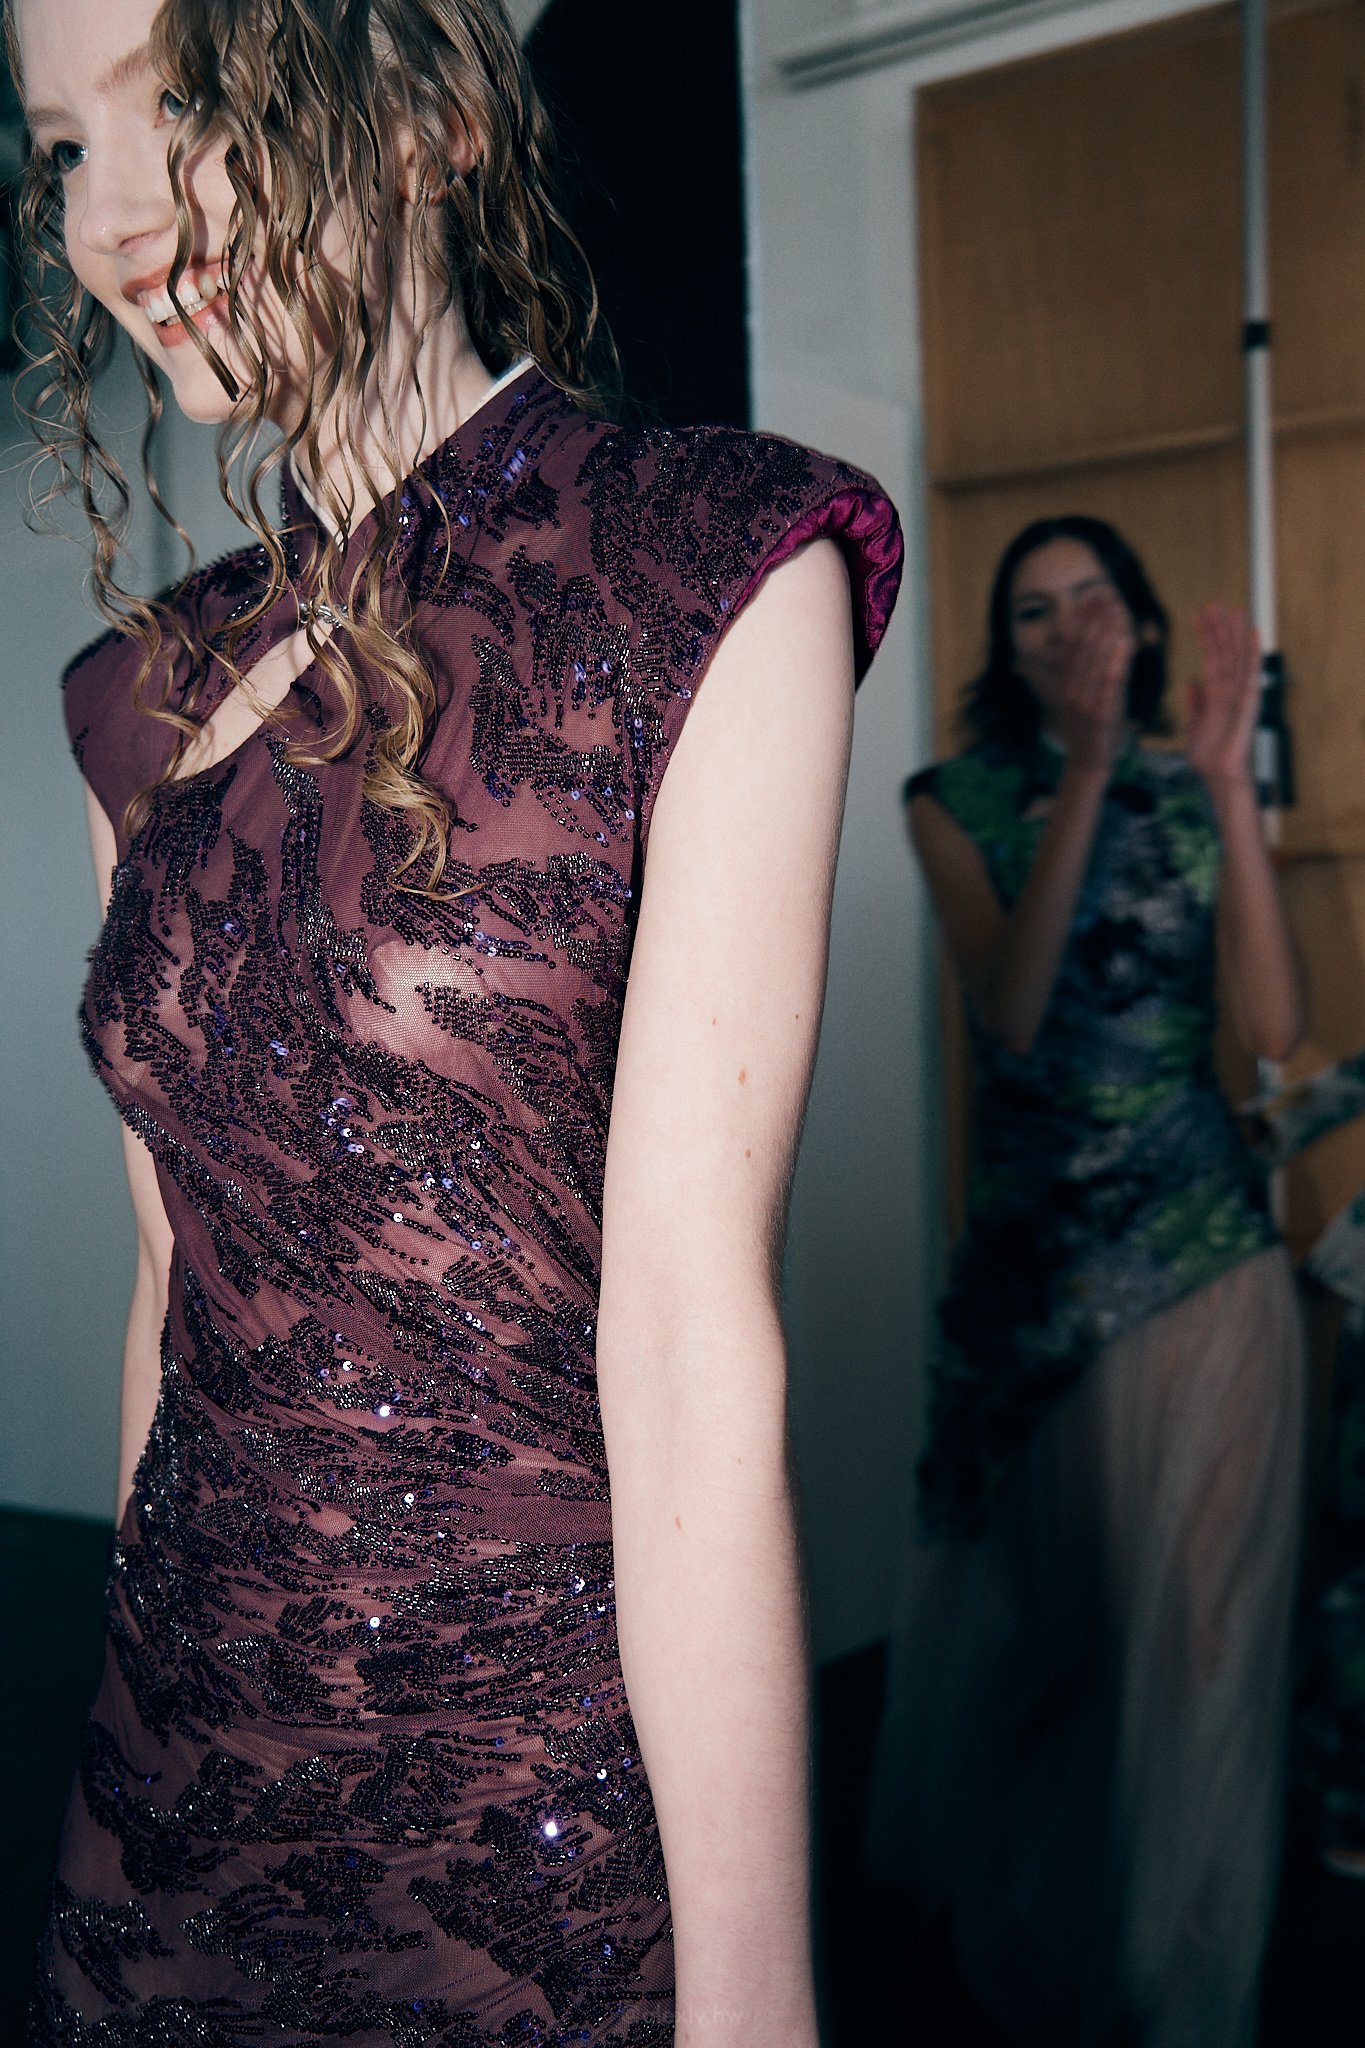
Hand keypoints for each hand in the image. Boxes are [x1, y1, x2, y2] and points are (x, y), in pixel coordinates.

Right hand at [1051, 589, 1133, 775]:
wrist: (1089, 764)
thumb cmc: (1092, 730)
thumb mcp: (1085, 698)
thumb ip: (1089, 674)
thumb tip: (1099, 646)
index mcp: (1065, 684)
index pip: (1069, 644)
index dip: (1079, 620)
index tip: (1089, 597)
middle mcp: (1070, 690)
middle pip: (1080, 647)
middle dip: (1093, 618)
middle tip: (1104, 593)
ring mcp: (1083, 702)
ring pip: (1094, 659)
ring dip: (1106, 631)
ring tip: (1117, 607)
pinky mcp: (1101, 713)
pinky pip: (1109, 681)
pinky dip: (1117, 659)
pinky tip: (1127, 639)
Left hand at [1187, 602, 1259, 787]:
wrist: (1219, 777)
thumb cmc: (1209, 756)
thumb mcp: (1194, 726)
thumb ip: (1194, 704)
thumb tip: (1191, 682)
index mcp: (1215, 694)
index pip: (1211, 657)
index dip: (1205, 636)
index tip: (1198, 614)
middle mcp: (1229, 690)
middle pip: (1225, 652)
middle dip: (1219, 627)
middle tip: (1214, 602)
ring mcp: (1240, 696)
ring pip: (1238, 658)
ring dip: (1236, 634)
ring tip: (1234, 609)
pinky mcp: (1248, 704)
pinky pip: (1252, 675)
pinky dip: (1253, 655)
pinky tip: (1254, 636)